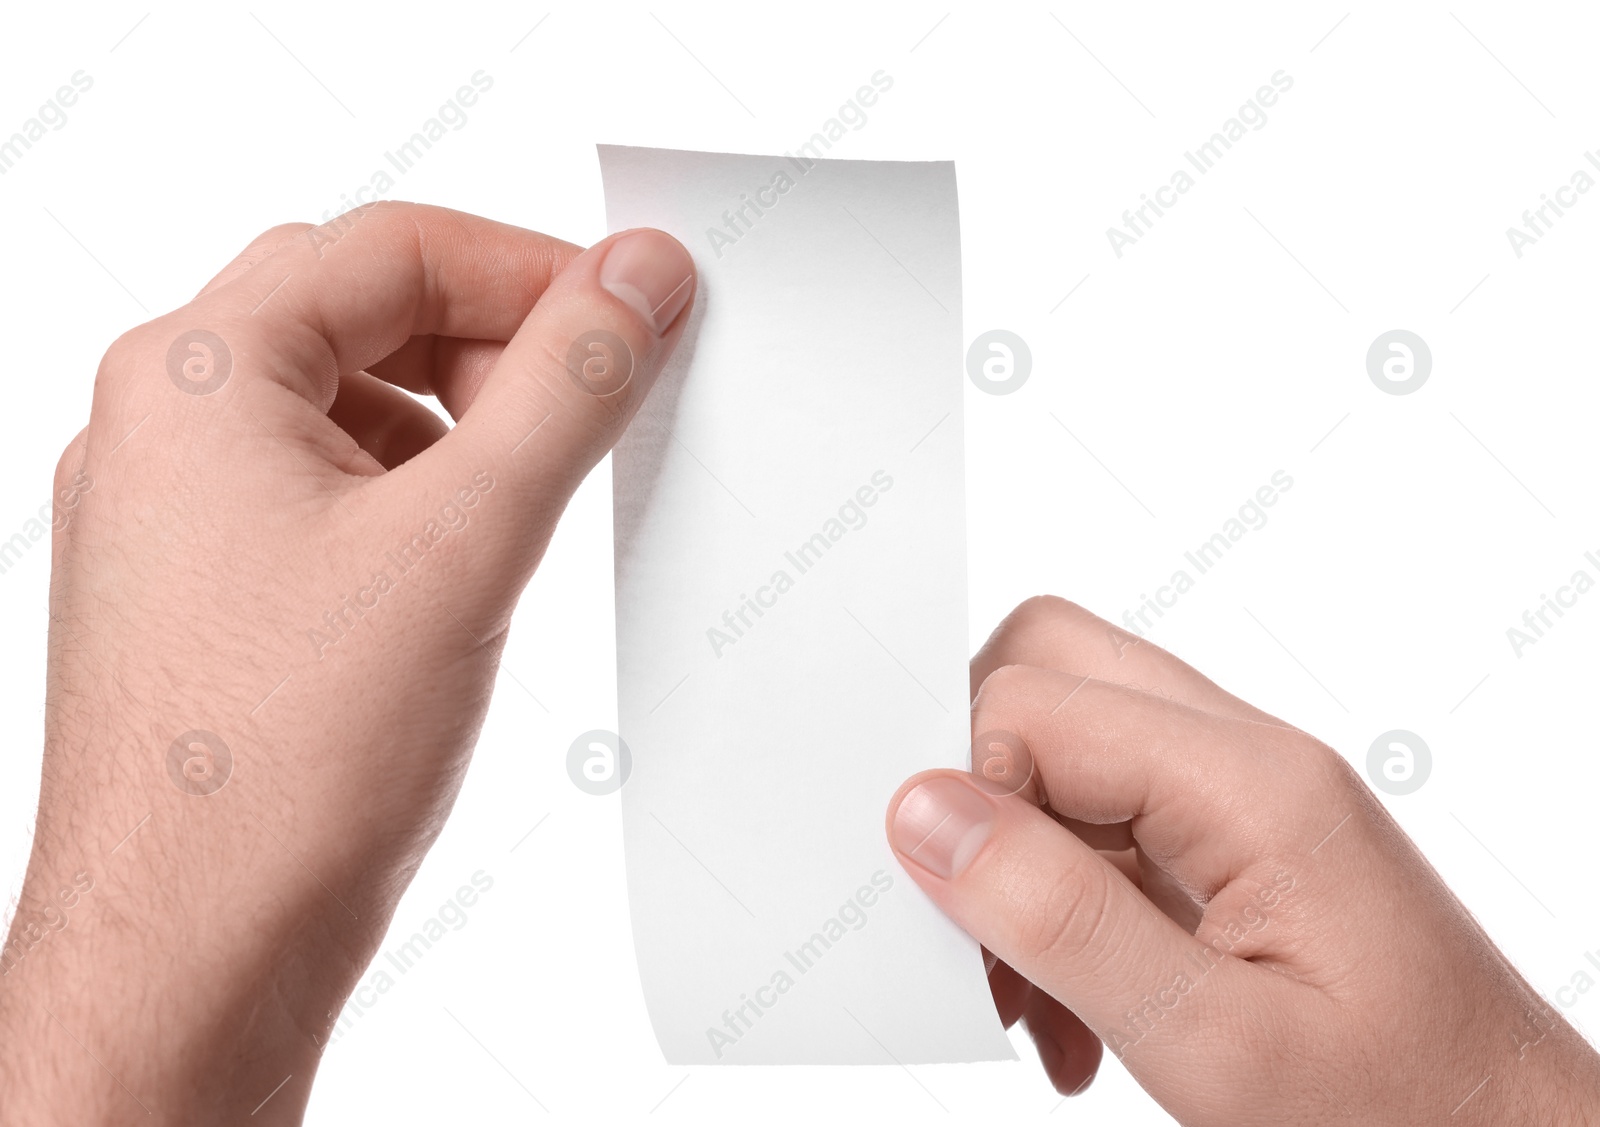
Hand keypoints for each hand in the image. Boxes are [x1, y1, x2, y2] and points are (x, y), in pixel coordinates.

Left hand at [0, 203, 694, 1123]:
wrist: (194, 950)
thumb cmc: (282, 765)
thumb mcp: (468, 539)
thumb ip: (566, 385)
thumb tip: (635, 280)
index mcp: (199, 375)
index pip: (393, 247)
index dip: (534, 267)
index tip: (632, 308)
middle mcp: (163, 426)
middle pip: (361, 310)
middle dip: (492, 341)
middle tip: (591, 395)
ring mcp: (173, 511)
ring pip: (343, 400)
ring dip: (453, 418)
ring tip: (530, 492)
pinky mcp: (204, 586)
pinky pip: (322, 484)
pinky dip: (412, 490)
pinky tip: (466, 557)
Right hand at [887, 596, 1599, 1124]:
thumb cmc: (1404, 1110)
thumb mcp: (1214, 1042)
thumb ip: (1060, 918)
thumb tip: (925, 812)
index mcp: (1254, 785)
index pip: (1039, 701)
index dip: (967, 792)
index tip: (953, 907)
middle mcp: (1248, 760)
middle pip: (1056, 671)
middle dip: (979, 787)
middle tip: (972, 910)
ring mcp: (1241, 795)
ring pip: (1068, 747)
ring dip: (1016, 862)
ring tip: (1030, 995)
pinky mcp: (1231, 841)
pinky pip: (1103, 821)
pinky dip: (1057, 901)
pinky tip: (1070, 1007)